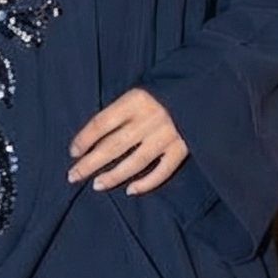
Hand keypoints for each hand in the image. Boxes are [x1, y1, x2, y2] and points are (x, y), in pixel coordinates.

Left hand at [68, 89, 187, 195]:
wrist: (203, 87)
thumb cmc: (166, 89)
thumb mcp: (141, 89)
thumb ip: (123, 110)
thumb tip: (96, 137)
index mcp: (136, 100)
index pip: (102, 123)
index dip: (84, 139)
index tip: (73, 152)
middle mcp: (150, 118)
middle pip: (114, 145)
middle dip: (90, 163)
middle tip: (73, 176)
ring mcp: (167, 135)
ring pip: (135, 161)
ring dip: (114, 175)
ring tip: (97, 185)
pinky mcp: (183, 147)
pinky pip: (162, 170)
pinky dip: (146, 183)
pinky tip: (130, 190)